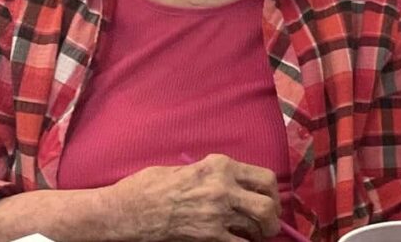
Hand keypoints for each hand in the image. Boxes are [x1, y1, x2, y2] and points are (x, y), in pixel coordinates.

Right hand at [104, 154, 281, 241]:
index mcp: (221, 166)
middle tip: (269, 224)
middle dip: (273, 216)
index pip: (265, 178)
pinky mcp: (208, 236)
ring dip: (261, 233)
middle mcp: (224, 187)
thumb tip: (236, 183)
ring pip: (258, 226)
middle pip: (268, 203)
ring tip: (256, 236)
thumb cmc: (152, 187)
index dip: (273, 193)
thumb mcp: (188, 168)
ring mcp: (217, 213)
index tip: (272, 201)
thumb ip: (215, 173)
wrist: (127, 211)